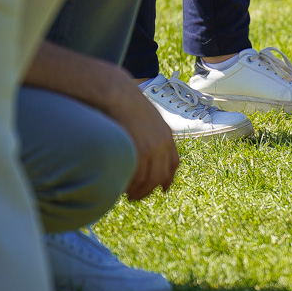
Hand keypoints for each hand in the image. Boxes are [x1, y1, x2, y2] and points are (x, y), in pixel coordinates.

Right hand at [24, 42, 177, 200]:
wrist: (118, 93)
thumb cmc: (125, 102)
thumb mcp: (145, 117)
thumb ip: (147, 131)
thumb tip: (140, 141)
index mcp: (166, 135)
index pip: (173, 162)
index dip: (169, 177)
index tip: (164, 188)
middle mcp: (163, 143)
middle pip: (162, 175)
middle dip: (151, 189)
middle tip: (138, 197)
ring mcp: (152, 147)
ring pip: (150, 179)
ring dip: (140, 191)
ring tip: (129, 196)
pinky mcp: (139, 150)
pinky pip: (138, 175)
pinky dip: (132, 185)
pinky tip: (123, 188)